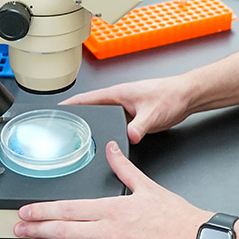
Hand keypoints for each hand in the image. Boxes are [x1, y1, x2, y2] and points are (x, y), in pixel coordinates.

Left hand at [14, 141, 207, 238]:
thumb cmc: (174, 217)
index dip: (43, 211)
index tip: (27, 210)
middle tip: (18, 228)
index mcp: (112, 210)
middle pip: (62, 231)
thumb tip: (111, 149)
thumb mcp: (148, 186)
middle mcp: (107, 233)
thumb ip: (124, 168)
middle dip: (36, 229)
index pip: (68, 210)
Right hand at [62, 77, 189, 142]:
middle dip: (76, 121)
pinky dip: (109, 134)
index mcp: (117, 94)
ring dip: (93, 129)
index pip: (86, 99)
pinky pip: (115, 127)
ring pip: (103, 121)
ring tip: (79, 141)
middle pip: (91, 111)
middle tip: (61, 133)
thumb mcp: (153, 113)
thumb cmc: (171, 95)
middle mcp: (119, 101)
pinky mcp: (132, 119)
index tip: (52, 113)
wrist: (186, 97)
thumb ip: (140, 126)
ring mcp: (125, 110)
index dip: (68, 106)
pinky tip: (105, 144)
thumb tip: (129, 136)